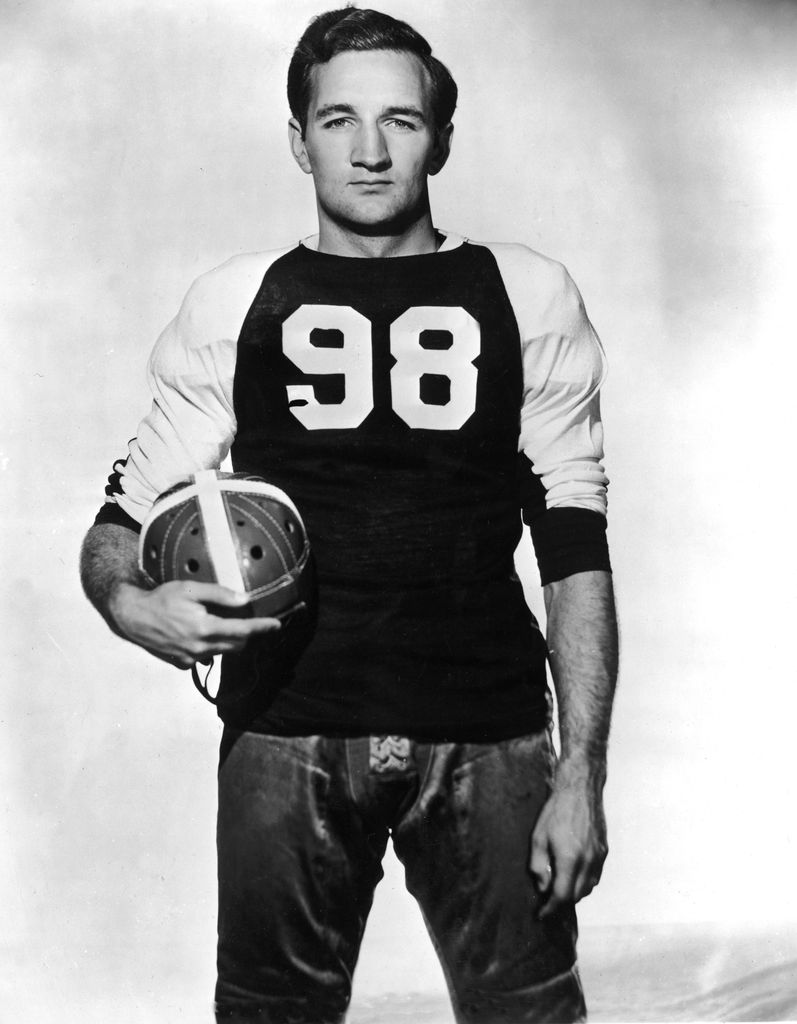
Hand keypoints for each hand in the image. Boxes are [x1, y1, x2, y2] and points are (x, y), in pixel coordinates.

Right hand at [109, 580, 281, 667]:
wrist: (133, 618)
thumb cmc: (162, 599)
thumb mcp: (190, 589)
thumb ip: (219, 594)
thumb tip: (244, 600)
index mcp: (204, 628)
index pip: (242, 631)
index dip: (262, 627)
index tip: (277, 624)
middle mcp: (200, 648)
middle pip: (236, 645)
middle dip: (246, 634)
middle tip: (249, 621)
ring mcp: (191, 659)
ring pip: (222, 652)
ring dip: (228, 640)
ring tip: (221, 623)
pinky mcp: (183, 664)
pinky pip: (206, 658)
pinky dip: (210, 647)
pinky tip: (201, 634)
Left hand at [529, 764, 607, 919]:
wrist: (580, 789)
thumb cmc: (556, 810)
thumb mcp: (538, 837)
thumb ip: (539, 866)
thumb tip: (543, 887)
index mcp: (570, 858)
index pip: (562, 896)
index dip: (550, 909)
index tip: (541, 915)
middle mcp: (588, 861)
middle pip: (576, 896)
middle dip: (561, 903)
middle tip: (547, 902)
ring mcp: (599, 857)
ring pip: (588, 889)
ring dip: (573, 894)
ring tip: (558, 889)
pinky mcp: (604, 851)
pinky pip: (595, 877)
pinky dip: (584, 883)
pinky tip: (572, 876)